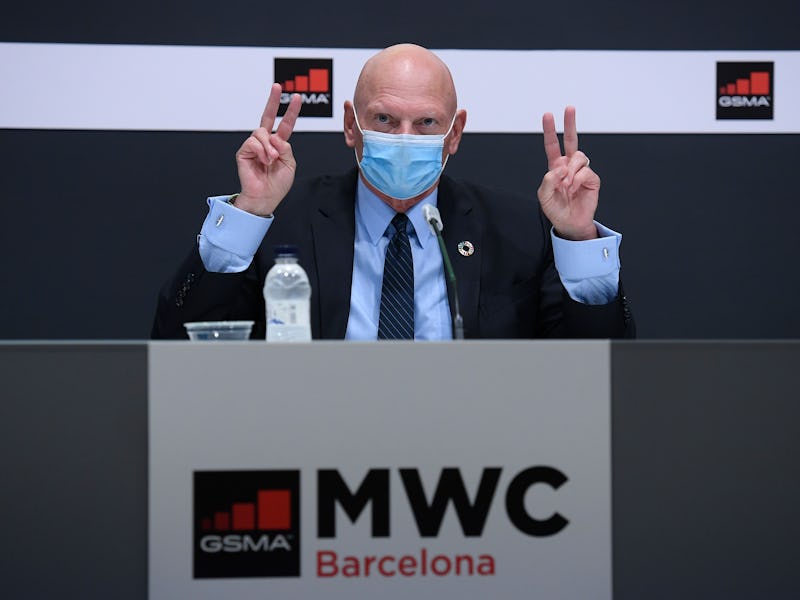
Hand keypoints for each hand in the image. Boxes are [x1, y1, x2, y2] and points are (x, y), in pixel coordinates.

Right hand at [234, 83, 301, 216]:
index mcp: (278, 145)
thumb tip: (275, 137)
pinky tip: (263, 161)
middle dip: (272, 100)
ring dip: (269, 146)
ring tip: (271, 159)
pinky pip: (253, 142)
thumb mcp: (289, 164)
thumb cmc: (277, 184)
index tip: (296, 98)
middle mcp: (265, 142)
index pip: (284, 124)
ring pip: (261, 132)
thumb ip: (286, 148)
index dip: (290, 112)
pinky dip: (261, 151)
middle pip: (267, 116)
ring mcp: (254, 146)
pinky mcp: (243, 152)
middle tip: (277, 87)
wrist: (265, 197)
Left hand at [537, 106, 599, 240]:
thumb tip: (560, 168)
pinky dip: (577, 179)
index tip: (548, 115)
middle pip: (571, 140)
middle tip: (569, 107)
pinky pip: (585, 171)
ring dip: (570, 170)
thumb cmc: (556, 210)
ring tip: (567, 184)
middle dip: (570, 123)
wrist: (570, 223)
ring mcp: (581, 171)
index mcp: (555, 167)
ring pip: (578, 157)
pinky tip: (574, 188)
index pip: (552, 145)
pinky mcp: (592, 179)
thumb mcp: (544, 196)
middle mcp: (569, 166)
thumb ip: (547, 180)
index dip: (550, 130)